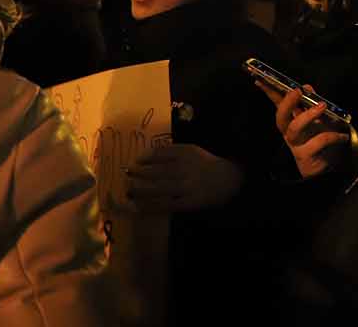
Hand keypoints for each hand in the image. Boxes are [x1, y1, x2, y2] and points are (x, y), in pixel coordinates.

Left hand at [126, 143, 242, 212]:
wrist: (231, 181)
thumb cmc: (207, 165)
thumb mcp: (193, 151)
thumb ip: (172, 151)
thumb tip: (146, 155)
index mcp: (188, 154)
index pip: (162, 153)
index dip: (147, 157)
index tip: (136, 160)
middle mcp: (187, 169)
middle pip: (158, 171)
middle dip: (140, 173)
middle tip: (126, 173)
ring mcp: (187, 187)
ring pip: (159, 188)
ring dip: (141, 190)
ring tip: (128, 190)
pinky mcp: (188, 203)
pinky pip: (165, 205)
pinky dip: (150, 206)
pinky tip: (138, 207)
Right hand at [265, 84, 349, 178]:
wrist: (325, 169)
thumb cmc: (319, 141)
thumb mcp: (316, 120)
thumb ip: (311, 104)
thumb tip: (307, 87)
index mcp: (290, 122)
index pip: (277, 105)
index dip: (269, 92)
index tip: (260, 79)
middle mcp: (289, 133)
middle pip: (281, 117)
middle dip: (287, 103)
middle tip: (298, 91)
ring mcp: (296, 144)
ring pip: (295, 128)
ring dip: (308, 115)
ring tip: (323, 106)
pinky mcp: (307, 156)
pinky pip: (319, 141)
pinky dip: (333, 135)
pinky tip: (342, 135)